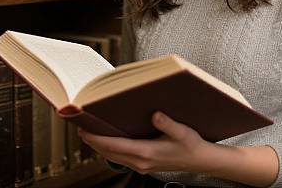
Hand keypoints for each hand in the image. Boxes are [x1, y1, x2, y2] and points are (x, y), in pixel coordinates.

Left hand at [77, 111, 212, 174]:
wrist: (201, 160)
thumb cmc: (191, 144)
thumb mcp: (181, 131)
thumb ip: (167, 123)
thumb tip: (155, 114)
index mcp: (146, 152)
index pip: (114, 146)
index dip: (96, 138)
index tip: (84, 130)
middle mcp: (141, 162)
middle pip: (109, 153)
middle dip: (94, 142)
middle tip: (81, 129)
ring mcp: (142, 166)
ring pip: (114, 157)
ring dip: (100, 147)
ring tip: (90, 134)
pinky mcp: (144, 165)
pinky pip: (121, 159)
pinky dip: (111, 150)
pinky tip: (110, 142)